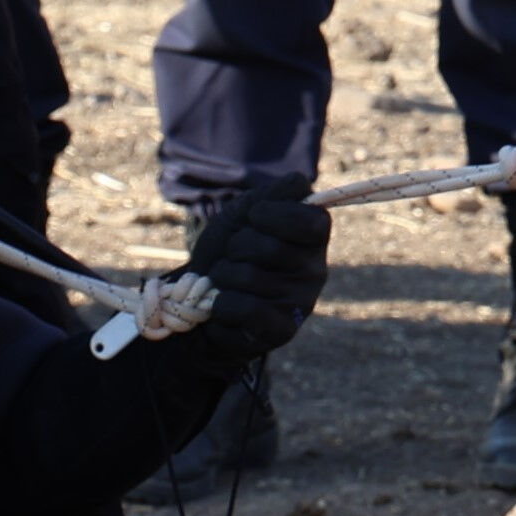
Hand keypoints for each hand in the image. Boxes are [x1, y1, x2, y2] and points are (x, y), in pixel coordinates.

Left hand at [165, 183, 325, 366]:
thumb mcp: (246, 212)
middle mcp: (315, 270)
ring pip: (249, 276)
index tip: (255, 218)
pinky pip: (245, 308)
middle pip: (270, 246)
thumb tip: (300, 185)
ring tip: (227, 282)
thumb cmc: (228, 250)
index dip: (273, 215)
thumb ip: (275, 194)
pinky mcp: (282, 331)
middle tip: (234, 256)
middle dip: (236, 247)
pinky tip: (223, 305)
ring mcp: (301, 303)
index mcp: (314, 237)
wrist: (199, 297)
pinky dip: (221, 303)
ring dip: (223, 276)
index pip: (310, 218)